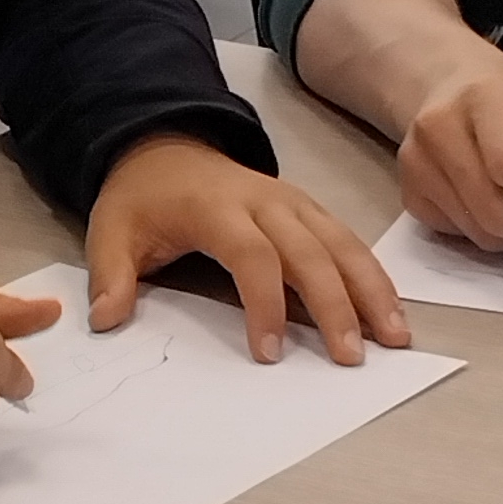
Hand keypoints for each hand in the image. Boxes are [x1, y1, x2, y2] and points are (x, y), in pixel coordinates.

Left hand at [84, 133, 409, 360]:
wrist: (165, 146)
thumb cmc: (142, 198)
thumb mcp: (110, 231)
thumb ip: (111, 276)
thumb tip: (107, 320)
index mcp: (217, 207)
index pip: (253, 256)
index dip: (264, 304)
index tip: (269, 353)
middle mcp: (265, 201)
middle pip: (311, 253)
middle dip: (336, 305)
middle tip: (351, 356)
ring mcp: (293, 203)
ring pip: (342, 244)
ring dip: (371, 290)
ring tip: (395, 336)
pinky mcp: (309, 209)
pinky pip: (347, 240)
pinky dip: (372, 274)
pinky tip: (391, 309)